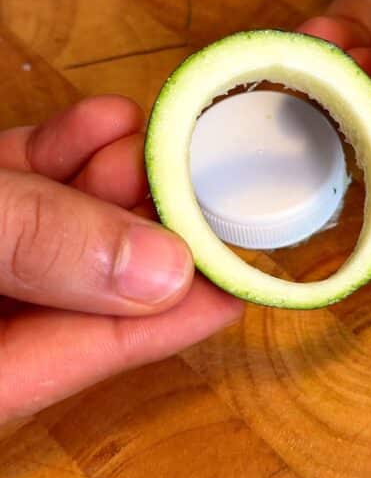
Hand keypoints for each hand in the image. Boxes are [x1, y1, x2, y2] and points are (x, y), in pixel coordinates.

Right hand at [0, 97, 239, 426]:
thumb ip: (36, 245)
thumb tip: (161, 273)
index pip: (82, 355)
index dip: (170, 318)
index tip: (241, 279)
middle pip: (74, 291)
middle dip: (143, 231)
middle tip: (194, 183)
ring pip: (52, 233)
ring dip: (108, 183)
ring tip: (148, 140)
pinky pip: (17, 192)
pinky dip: (58, 156)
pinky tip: (103, 121)